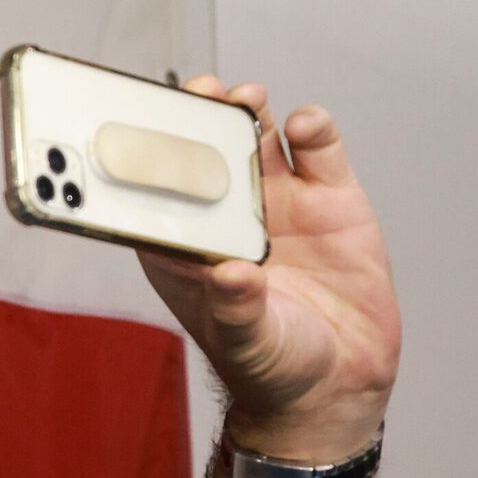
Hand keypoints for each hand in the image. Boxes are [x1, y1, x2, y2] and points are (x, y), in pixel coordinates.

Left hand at [135, 77, 398, 463]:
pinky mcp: (332, 200)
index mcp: (188, 248)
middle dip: (197, 118)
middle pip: (204, 152)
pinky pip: (317, 150)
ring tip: (245, 98)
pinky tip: (303, 125)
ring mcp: (280, 205)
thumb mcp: (249, 342)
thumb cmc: (274, 368)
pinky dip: (310, 128)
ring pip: (256, 139)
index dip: (145, 158)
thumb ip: (236, 310)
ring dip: (247, 112)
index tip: (137, 126)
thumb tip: (230, 274)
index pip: (154, 192)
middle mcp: (228, 217)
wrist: (340, 385)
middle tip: (197, 92)